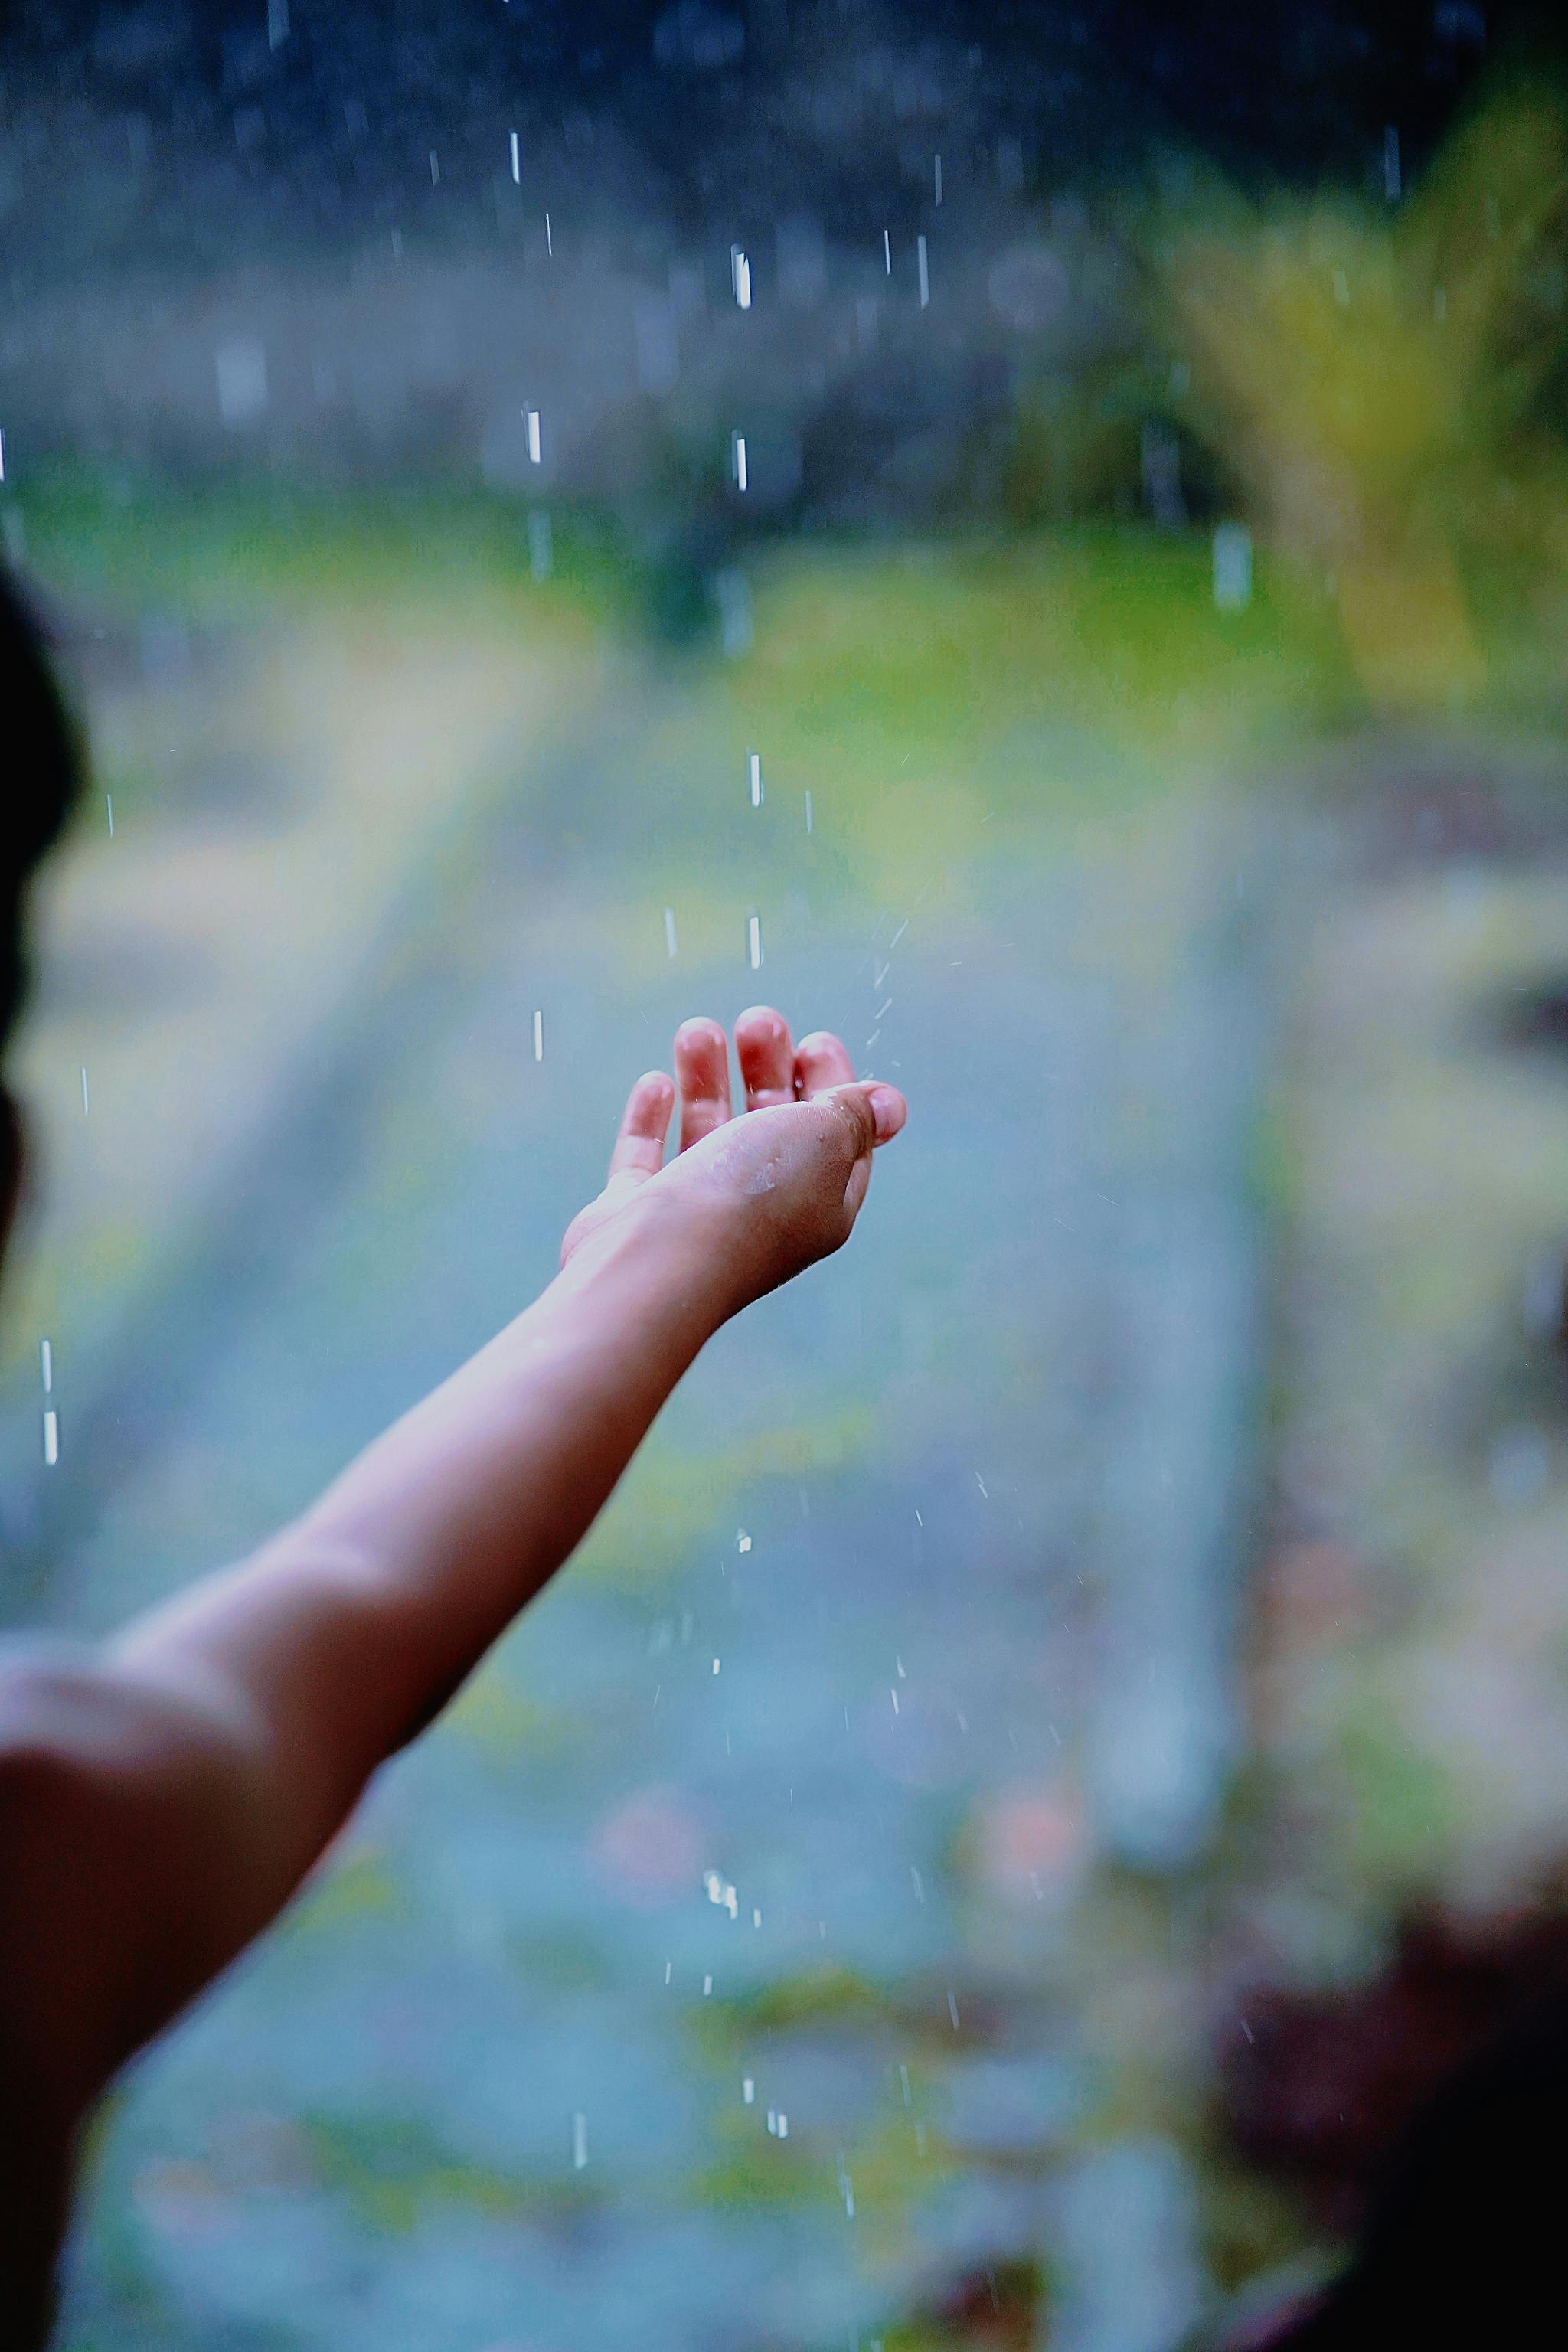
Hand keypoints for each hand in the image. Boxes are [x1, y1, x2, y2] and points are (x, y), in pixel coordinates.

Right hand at [560, 1008, 906, 1313]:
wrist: (655, 1264)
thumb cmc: (749, 1199)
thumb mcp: (822, 1139)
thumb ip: (852, 1113)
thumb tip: (891, 1104)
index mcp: (819, 1207)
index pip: (839, 1143)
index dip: (835, 1090)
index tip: (816, 1041)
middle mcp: (761, 1216)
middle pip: (772, 1133)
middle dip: (769, 1071)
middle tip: (759, 1021)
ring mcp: (694, 1219)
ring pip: (707, 1138)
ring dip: (708, 1081)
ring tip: (698, 1030)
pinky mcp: (634, 1216)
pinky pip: (646, 1161)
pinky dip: (652, 1121)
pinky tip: (656, 1083)